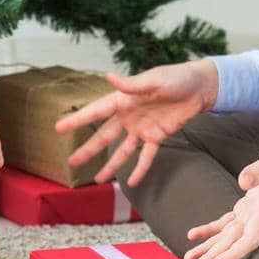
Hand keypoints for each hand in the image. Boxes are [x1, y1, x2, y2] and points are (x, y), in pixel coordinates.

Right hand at [54, 59, 218, 187]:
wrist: (199, 87)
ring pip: (122, 150)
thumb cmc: (175, 78)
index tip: (58, 128)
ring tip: (98, 180)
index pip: (95, 111)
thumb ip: (131, 84)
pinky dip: (140, 168)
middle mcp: (128, 116)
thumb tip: (109, 77)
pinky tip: (132, 182)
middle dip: (88, 150)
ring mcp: (142, 128)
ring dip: (111, 165)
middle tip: (71, 162)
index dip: (77, 120)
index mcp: (123, 99)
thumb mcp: (154, 80)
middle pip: (104, 136)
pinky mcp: (158, 137)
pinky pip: (146, 156)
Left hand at [183, 139, 258, 258]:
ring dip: (208, 249)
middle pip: (233, 243)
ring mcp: (253, 213)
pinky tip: (194, 235)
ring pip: (227, 236)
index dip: (233, 253)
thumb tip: (242, 181)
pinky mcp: (248, 206)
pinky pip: (226, 222)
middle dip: (212, 258)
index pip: (250, 239)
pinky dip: (210, 229)